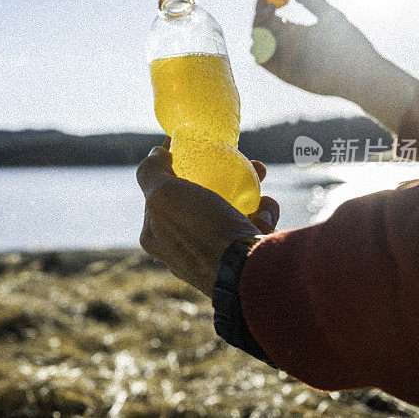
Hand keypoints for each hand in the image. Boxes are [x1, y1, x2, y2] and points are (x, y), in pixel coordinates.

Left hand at [136, 138, 279, 296]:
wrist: (247, 273)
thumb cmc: (202, 232)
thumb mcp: (164, 195)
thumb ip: (151, 172)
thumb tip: (154, 154)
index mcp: (156, 235)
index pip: (159, 192)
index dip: (173, 165)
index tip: (191, 145)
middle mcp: (182, 248)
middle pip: (197, 198)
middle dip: (216, 174)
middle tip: (234, 158)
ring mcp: (214, 256)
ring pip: (228, 209)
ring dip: (247, 189)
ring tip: (259, 173)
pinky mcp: (244, 260)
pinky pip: (252, 227)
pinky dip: (263, 213)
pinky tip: (267, 209)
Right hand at [253, 0, 418, 130]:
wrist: (357, 72)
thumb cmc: (347, 42)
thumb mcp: (328, 14)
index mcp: (298, 31)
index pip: (272, 16)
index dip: (264, 4)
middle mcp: (288, 46)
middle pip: (262, 29)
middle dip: (260, 16)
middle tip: (268, 6)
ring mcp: (285, 60)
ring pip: (260, 44)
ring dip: (260, 30)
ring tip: (274, 21)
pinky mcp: (283, 74)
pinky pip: (264, 61)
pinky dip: (261, 48)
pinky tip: (271, 37)